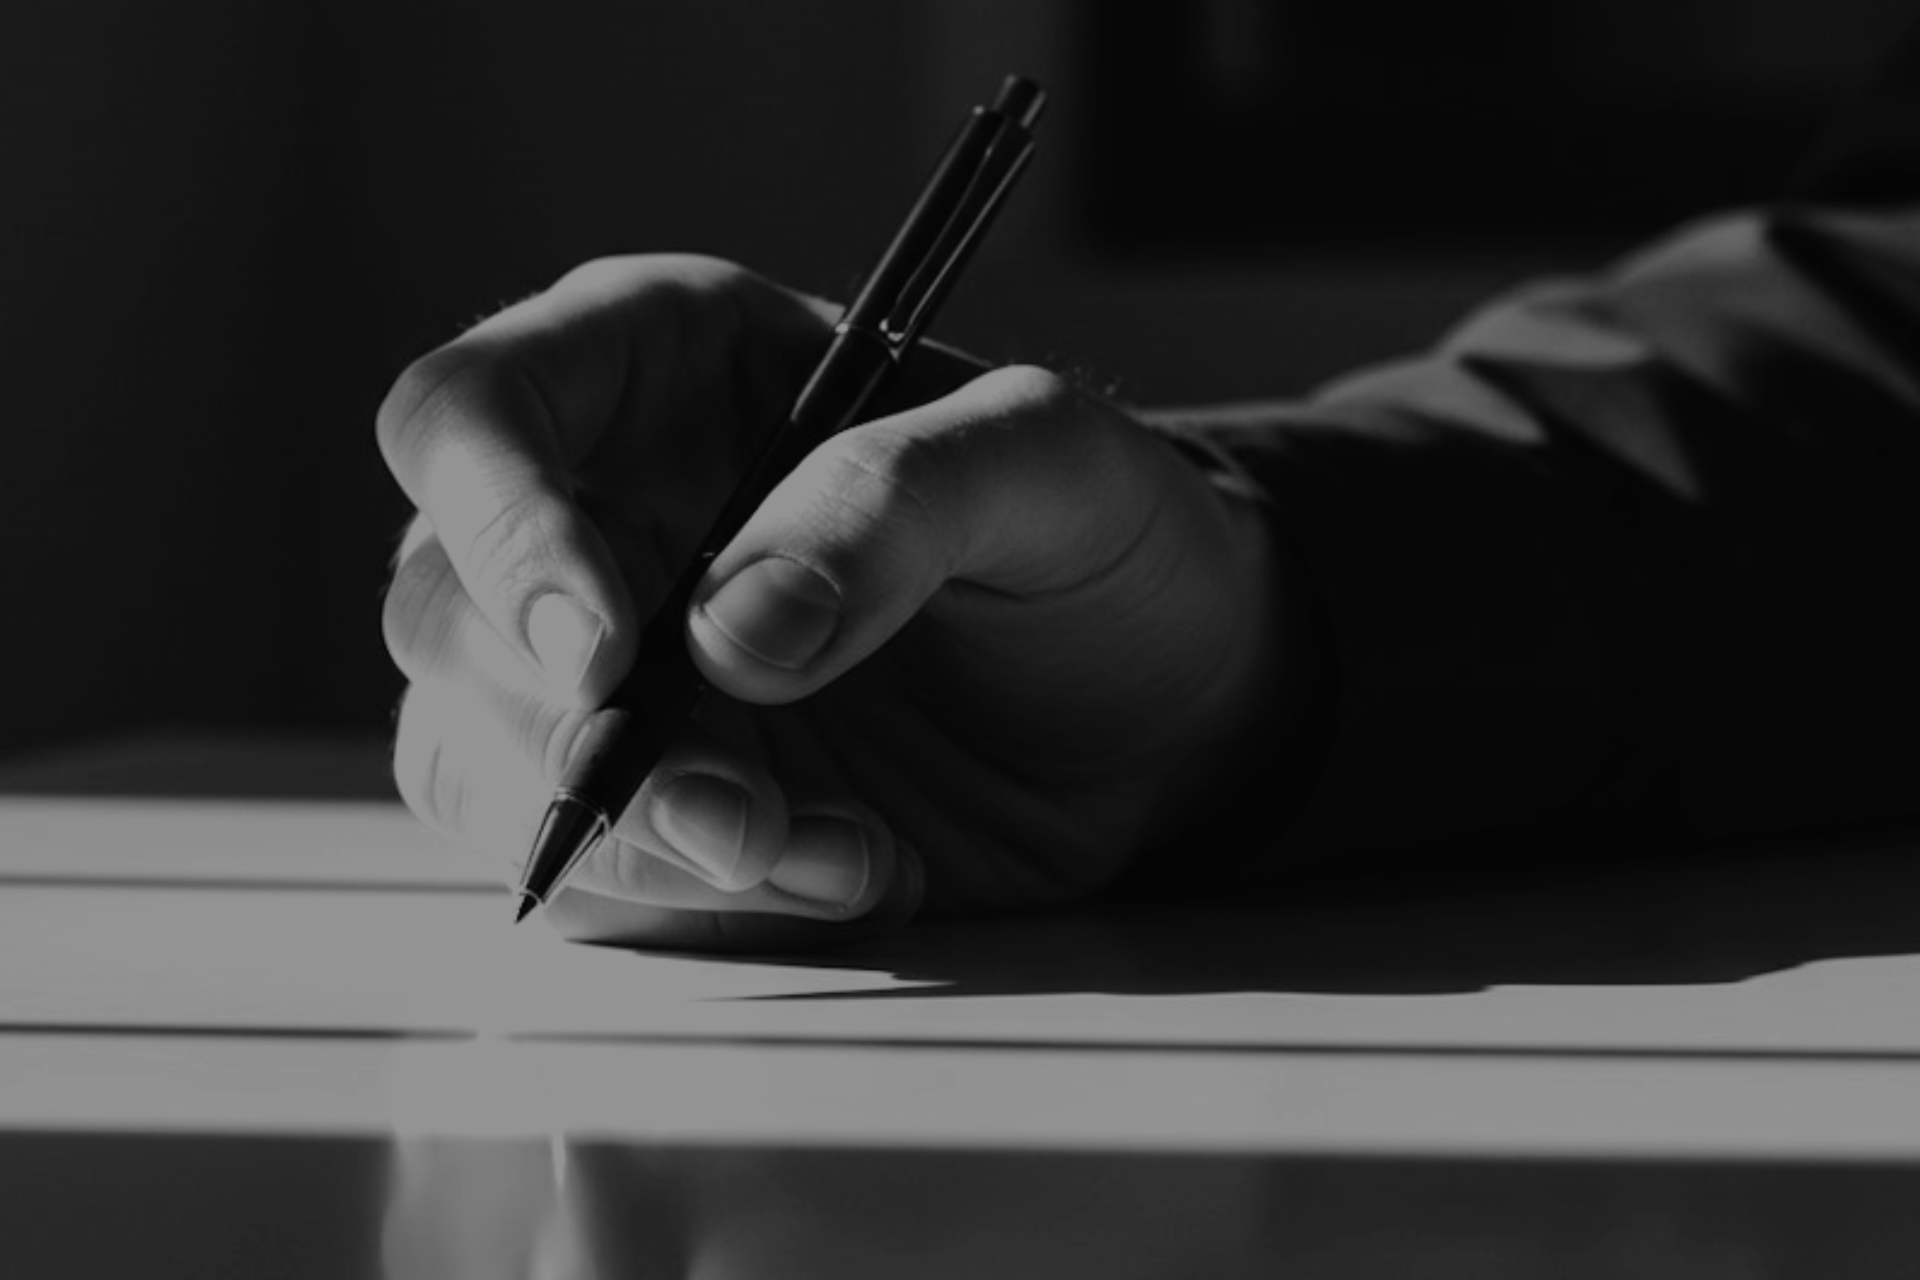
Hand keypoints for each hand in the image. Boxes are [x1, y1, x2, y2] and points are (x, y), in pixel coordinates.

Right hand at [378, 255, 1294, 951]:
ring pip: (477, 759)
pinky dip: (695, 902)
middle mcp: (601, 514)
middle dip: (572, 735)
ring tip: (831, 850)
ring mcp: (609, 670)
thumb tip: (731, 633)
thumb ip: (898, 502)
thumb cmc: (1096, 536)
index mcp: (659, 369)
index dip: (499, 529)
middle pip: (442, 615)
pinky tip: (847, 870)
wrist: (1161, 697)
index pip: (470, 418)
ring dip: (634, 842)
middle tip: (736, 808)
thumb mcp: (1050, 465)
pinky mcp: (648, 799)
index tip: (608, 650)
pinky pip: (583, 872)